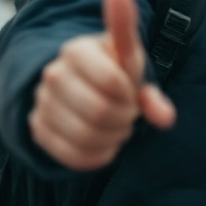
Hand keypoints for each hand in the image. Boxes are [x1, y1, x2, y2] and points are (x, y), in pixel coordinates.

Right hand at [29, 0, 175, 170]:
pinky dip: (99, 155)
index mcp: (77, 50)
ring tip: (120, 127)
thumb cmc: (114, 71)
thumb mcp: (132, 71)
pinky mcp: (39, 130)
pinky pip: (73, 156)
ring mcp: (42, 104)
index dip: (129, 93)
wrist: (79, 79)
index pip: (111, 80)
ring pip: (85, 136)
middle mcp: (53, 74)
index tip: (130, 90)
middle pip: (99, 111)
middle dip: (124, 117)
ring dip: (113, 138)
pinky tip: (108, 145)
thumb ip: (151, 93)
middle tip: (129, 112)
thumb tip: (166, 119)